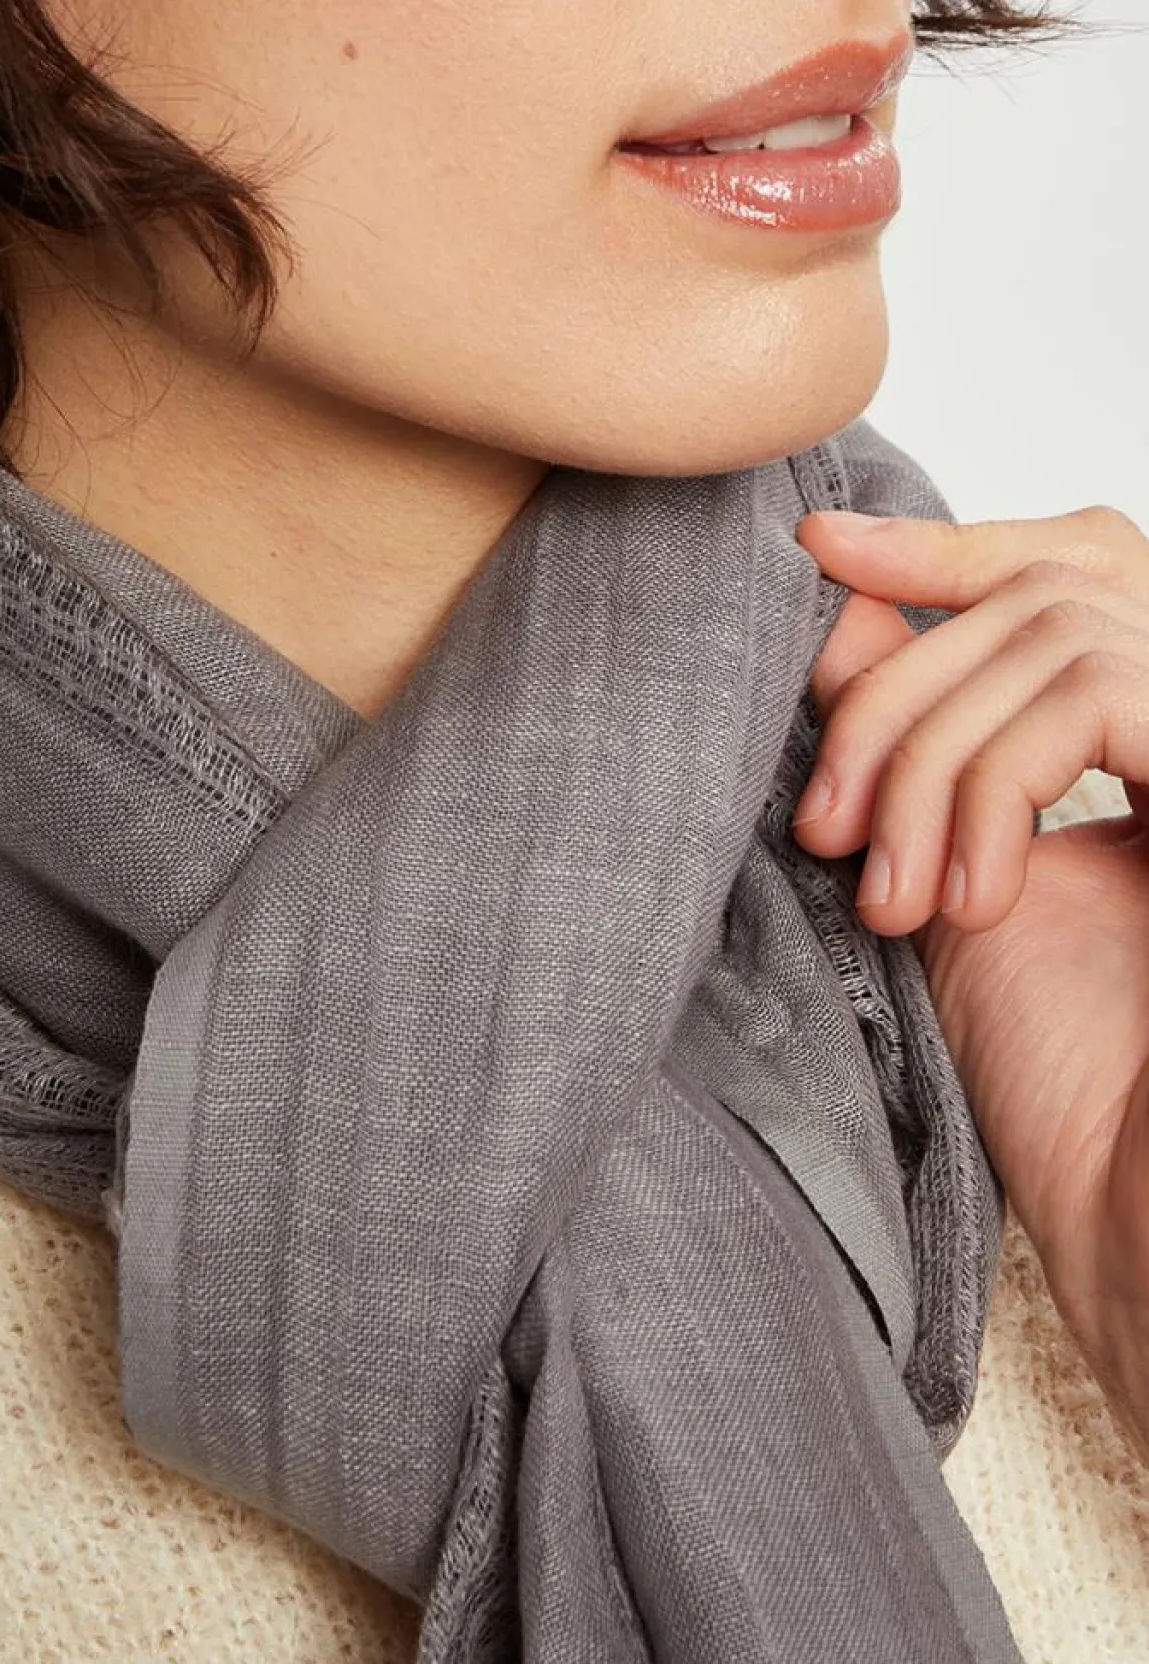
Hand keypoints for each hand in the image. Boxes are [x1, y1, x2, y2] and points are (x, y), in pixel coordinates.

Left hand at [791, 502, 1148, 1464]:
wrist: (1137, 1201)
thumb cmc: (1060, 1066)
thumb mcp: (949, 865)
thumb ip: (914, 735)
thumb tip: (832, 602)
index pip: (1062, 569)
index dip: (939, 549)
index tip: (815, 552)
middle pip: (1034, 596)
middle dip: (896, 700)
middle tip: (826, 833)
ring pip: (1050, 641)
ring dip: (928, 764)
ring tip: (889, 896)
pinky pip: (1094, 693)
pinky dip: (993, 784)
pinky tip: (971, 899)